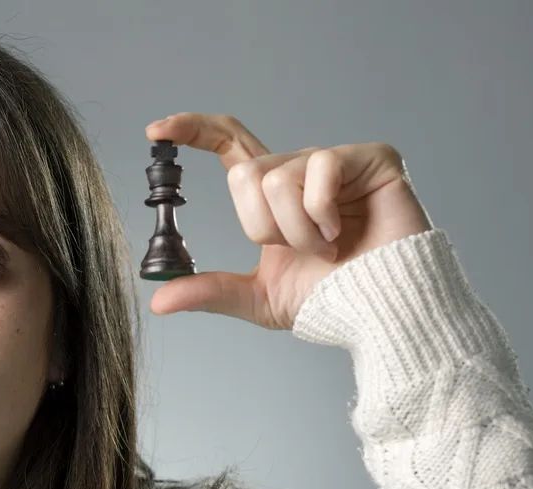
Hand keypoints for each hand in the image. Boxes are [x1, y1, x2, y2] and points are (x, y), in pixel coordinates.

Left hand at [144, 113, 433, 329]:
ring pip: (276, 178)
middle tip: (298, 251)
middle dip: (261, 226)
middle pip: (244, 173)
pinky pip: (317, 171)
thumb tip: (157, 301)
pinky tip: (344, 234)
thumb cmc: (330, 301)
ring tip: (327, 248)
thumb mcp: (256, 297)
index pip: (229, 146)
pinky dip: (321, 216)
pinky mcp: (370, 158)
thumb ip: (209, 291)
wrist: (377, 314)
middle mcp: (300, 170)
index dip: (193, 130)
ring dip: (295, 230)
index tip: (155, 131)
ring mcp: (335, 161)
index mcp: (273, 194)